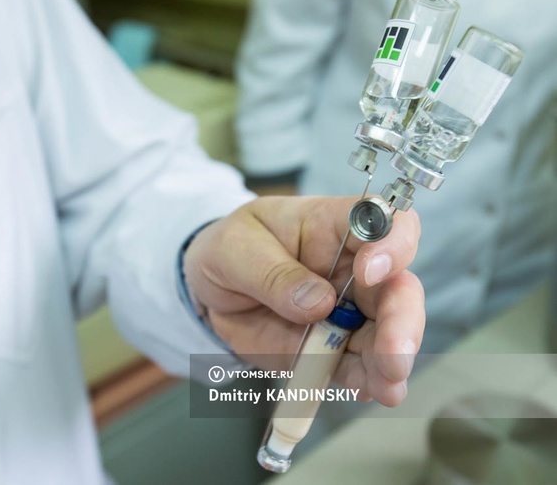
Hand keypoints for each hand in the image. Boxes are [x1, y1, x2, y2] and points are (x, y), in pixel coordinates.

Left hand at [183, 196, 422, 406]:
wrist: (210, 290)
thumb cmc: (229, 250)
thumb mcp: (235, 249)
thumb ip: (273, 273)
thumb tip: (318, 303)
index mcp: (331, 226)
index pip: (383, 222)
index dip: (392, 244)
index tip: (370, 272)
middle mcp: (351, 268)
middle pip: (398, 286)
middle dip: (402, 320)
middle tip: (394, 353)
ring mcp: (347, 311)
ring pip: (387, 332)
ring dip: (392, 360)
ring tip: (387, 386)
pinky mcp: (332, 347)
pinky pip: (357, 365)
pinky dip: (367, 380)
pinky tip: (370, 390)